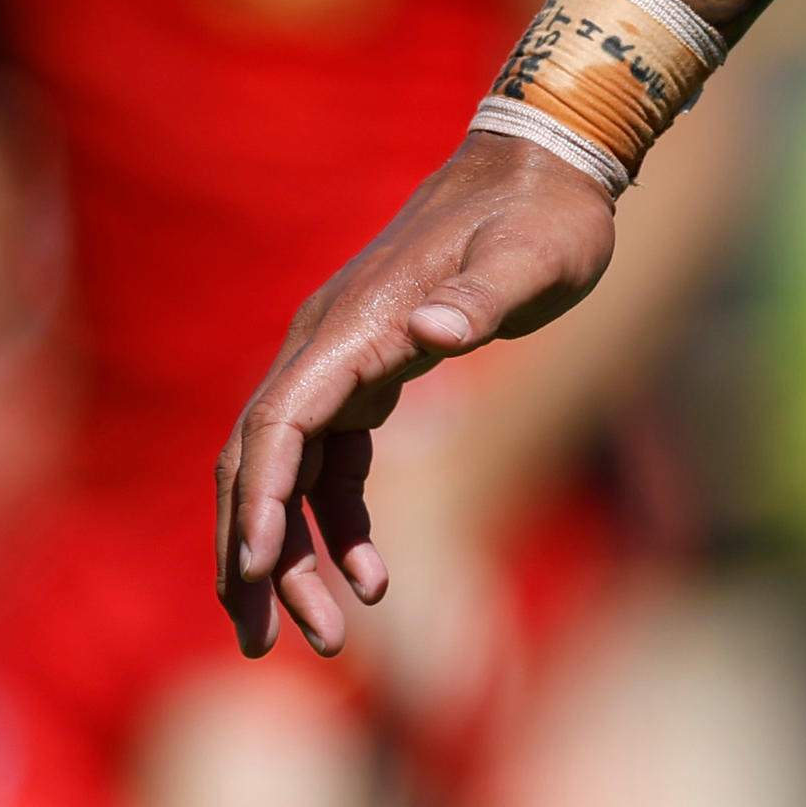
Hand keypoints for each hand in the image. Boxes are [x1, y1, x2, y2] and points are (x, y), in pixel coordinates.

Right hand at [215, 132, 617, 658]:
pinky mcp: (369, 371)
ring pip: (288, 474)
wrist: (547, 163)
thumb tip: (430, 332)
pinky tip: (372, 575)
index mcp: (353, 326)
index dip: (261, 501)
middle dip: (257, 556)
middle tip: (266, 643)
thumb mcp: (535, 255)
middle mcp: (327, 344)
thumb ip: (485, 295)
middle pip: (260, 465)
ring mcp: (341, 358)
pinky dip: (339, 523)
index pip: (278, 425)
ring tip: (322, 637)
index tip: (256, 572)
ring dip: (292, 556)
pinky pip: (332, 463)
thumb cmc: (549, 213)